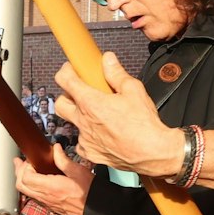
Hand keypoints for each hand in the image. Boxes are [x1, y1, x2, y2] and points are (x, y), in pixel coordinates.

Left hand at [14, 147, 89, 214]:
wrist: (95, 211)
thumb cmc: (90, 192)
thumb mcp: (78, 171)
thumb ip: (63, 159)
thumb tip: (55, 148)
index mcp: (51, 187)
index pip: (26, 177)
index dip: (25, 167)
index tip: (31, 159)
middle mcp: (45, 197)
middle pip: (21, 186)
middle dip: (18, 172)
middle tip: (20, 162)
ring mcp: (47, 203)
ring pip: (26, 192)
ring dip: (23, 180)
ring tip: (26, 170)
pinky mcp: (50, 207)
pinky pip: (34, 197)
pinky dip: (30, 188)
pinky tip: (37, 181)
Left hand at [51, 53, 178, 176]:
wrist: (152, 153)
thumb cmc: (144, 124)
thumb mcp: (134, 90)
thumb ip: (117, 73)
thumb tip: (108, 60)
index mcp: (90, 102)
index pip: (64, 80)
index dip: (66, 71)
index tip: (72, 69)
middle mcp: (83, 121)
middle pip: (60, 104)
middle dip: (67, 95)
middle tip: (81, 92)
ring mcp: (85, 139)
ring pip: (72, 124)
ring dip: (80, 116)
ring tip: (98, 114)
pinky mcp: (91, 154)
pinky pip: (82, 142)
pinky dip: (88, 136)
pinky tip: (102, 132)